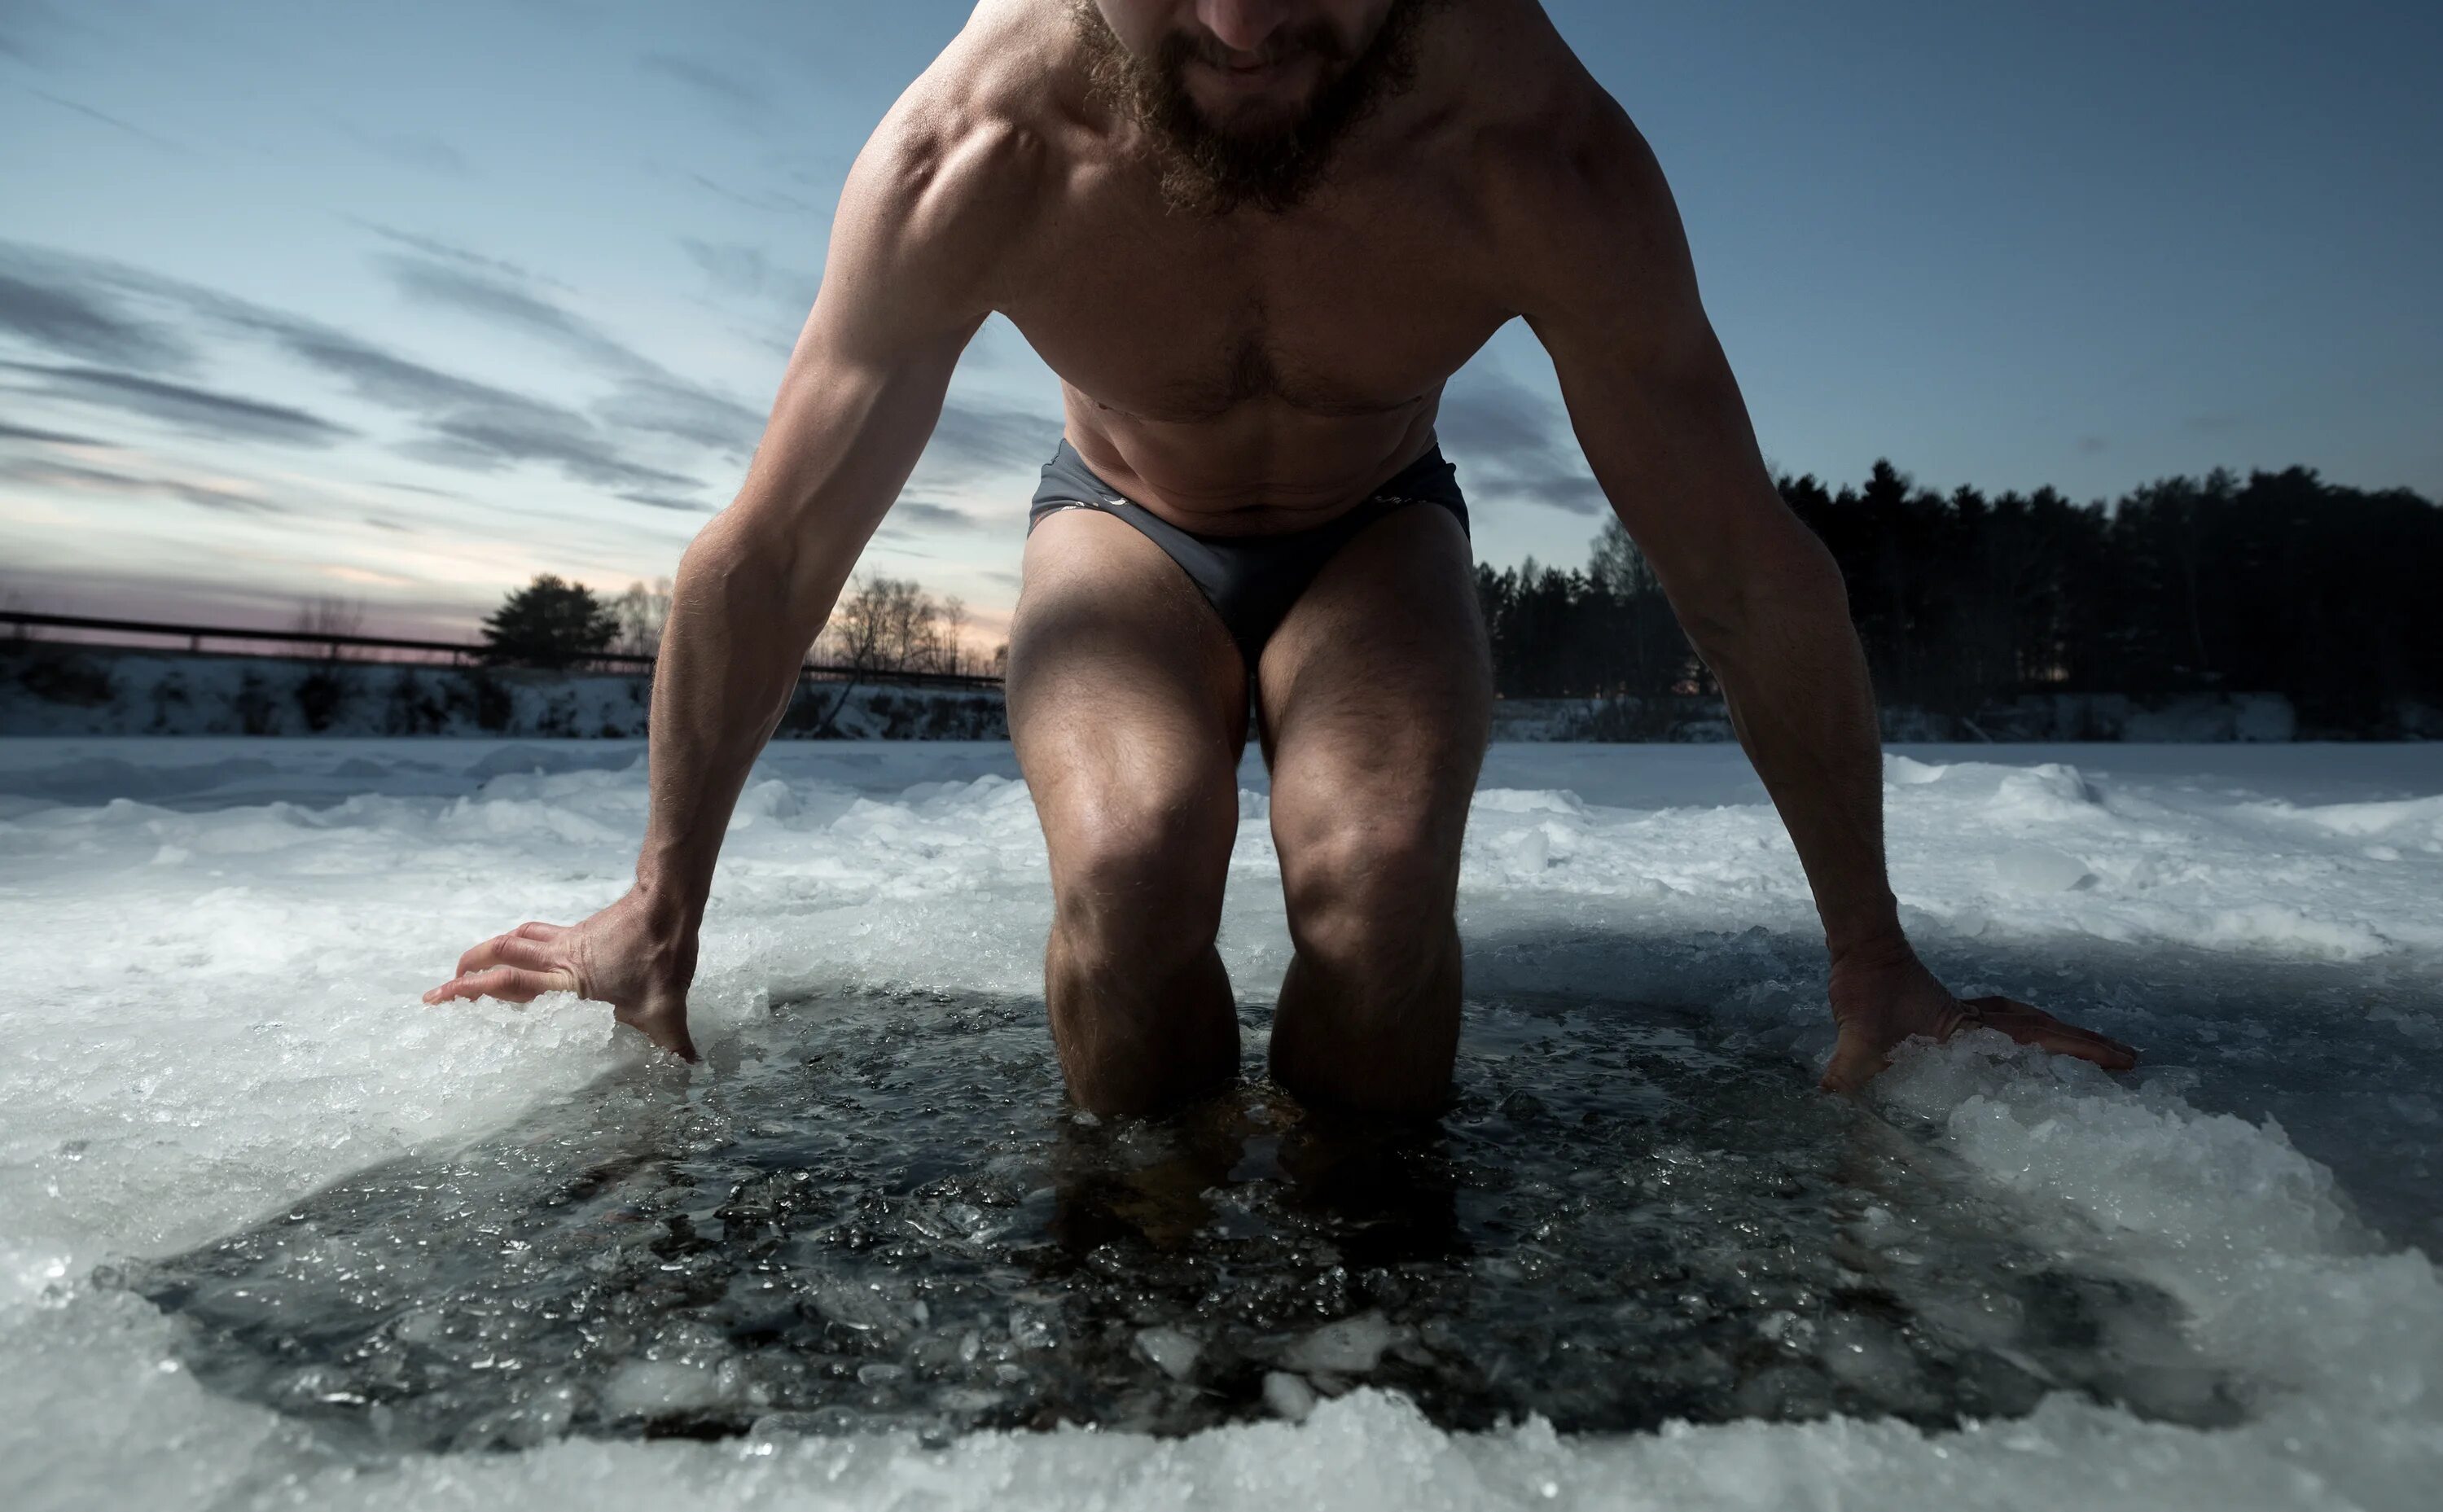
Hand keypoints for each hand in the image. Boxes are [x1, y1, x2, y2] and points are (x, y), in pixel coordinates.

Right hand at [423, 888, 700, 1058]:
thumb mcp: (668, 1008)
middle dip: (467, 970)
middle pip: (500, 954)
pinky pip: (538, 934)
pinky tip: (524, 952)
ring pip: (515, 938)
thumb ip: (673, 1042)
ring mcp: (567, 940)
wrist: (669, 904)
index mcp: (568, 979)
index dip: (472, 989)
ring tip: (471, 968)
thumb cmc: (662, 956)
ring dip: (488, 951)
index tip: (440, 997)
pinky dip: (520, 941)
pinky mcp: (579, 931)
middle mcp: (559, 957)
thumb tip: (691, 1070)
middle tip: (442, 989)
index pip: (509, 981)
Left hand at [1819, 941, 2136, 1091]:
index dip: (2078, 1049)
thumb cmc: (1865, 984)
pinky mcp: (1953, 1019)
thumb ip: (1850, 1063)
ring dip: (2062, 1041)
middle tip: (2130, 1062)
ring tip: (2098, 1058)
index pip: (2035, 1038)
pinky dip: (2029, 1038)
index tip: (2121, 1060)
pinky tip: (2030, 1056)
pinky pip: (2004, 1030)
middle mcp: (1977, 1022)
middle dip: (2087, 1047)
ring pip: (2028, 1028)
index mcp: (1970, 1027)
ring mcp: (1968, 1019)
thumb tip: (1830, 1094)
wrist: (1861, 947)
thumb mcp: (1857, 1029)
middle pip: (2045, 1031)